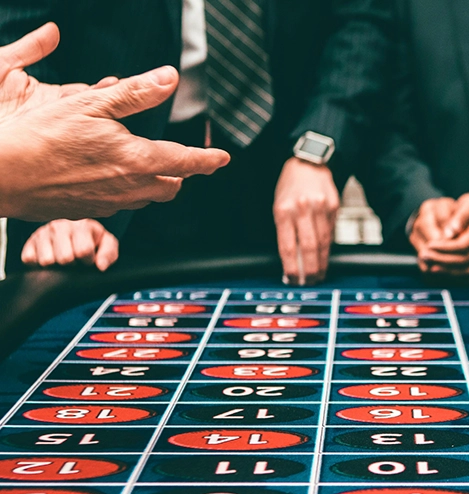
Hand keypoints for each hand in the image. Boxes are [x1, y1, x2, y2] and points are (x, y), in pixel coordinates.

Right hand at [0, 31, 229, 219]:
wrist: (5, 174)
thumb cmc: (43, 135)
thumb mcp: (92, 103)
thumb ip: (136, 93)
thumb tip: (169, 79)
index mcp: (138, 160)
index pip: (186, 162)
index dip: (207, 160)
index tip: (222, 158)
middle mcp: (131, 188)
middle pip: (171, 186)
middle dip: (178, 173)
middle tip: (175, 160)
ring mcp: (113, 205)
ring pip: (147, 197)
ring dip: (151, 182)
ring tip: (136, 163)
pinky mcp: (94, 213)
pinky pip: (121, 204)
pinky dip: (124, 190)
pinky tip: (104, 175)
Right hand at [22, 219, 119, 270]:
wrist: (73, 228)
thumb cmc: (92, 239)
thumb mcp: (107, 244)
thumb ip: (108, 254)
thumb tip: (100, 266)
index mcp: (80, 225)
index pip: (82, 251)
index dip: (88, 261)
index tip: (89, 259)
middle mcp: (58, 226)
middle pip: (64, 258)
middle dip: (72, 264)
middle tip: (75, 260)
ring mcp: (42, 233)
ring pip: (47, 261)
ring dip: (56, 265)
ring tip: (62, 258)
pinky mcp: (29, 242)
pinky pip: (29, 260)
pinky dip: (39, 264)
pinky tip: (50, 258)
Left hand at [274, 158, 338, 285]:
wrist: (309, 164)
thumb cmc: (290, 188)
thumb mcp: (279, 207)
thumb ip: (285, 232)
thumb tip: (292, 261)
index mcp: (283, 210)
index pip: (288, 247)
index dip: (291, 268)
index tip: (292, 280)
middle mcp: (303, 209)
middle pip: (309, 248)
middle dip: (310, 270)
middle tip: (309, 282)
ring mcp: (321, 207)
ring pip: (323, 243)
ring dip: (322, 263)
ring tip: (319, 274)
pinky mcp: (334, 207)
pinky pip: (331, 233)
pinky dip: (328, 247)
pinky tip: (325, 257)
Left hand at [412, 193, 468, 281]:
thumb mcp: (468, 202)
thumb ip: (462, 215)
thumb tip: (453, 231)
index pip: (465, 243)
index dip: (446, 247)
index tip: (430, 245)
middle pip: (465, 259)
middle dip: (442, 259)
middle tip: (424, 256)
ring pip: (466, 271)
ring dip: (445, 270)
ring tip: (428, 265)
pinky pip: (467, 277)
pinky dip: (452, 276)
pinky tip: (438, 271)